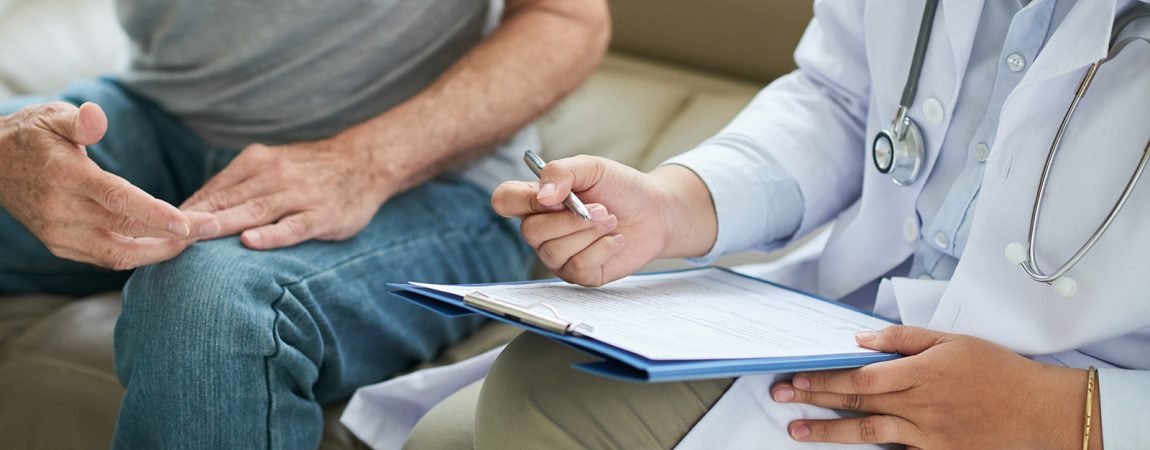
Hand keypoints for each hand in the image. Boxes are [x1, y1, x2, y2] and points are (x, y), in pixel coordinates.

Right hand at [0, 102, 217, 269]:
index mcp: (65, 177)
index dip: (156, 214)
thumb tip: (98, 118)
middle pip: (127, 230)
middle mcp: (61, 211)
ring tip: (194, 241)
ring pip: (119, 254)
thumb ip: (79, 119)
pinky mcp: (61, 246)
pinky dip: (139, 254)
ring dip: (159, 251)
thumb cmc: (31, 136)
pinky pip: (107, 258)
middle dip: (173, 235)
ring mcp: (59, 234)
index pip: (118, 199)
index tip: (191, 223)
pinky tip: (165, 244)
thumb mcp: (51, 116)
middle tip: (212, 228)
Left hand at [181, 139, 387, 249]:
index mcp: (258, 162)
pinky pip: (293, 226)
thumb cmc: (313, 171)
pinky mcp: (322, 215)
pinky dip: (272, 234)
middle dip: (194, 219)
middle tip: (162, 235)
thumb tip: (194, 210)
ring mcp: (299, 196)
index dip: (186, 210)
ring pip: (254, 211)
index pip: (214, 189)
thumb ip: (239, 185)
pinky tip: (251, 242)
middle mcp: (275, 175)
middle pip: (227, 200)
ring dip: (223, 224)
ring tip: (195, 237)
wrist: (365, 162)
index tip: (157, 228)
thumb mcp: (274, 166)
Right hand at [491, 155, 713, 285]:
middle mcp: (542, 229)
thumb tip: (543, 196)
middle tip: (601, 209)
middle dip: (571, 220)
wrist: (654, 212)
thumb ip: (562, 172)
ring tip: (610, 221)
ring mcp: (558, 255)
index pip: (504, 201)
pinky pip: (578, 268)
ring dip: (590, 233)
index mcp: (537, 199)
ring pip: (554, 252)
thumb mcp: (592, 167)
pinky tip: (614, 240)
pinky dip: (602, 250)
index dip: (522, 200)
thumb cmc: (620, 188)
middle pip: (530, 232)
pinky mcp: (578, 274)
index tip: (555, 196)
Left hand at [770, 326, 1093, 448]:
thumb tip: (863, 340)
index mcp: (920, 373)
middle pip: (856, 402)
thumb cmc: (999, 373)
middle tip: (781, 396)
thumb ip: (905, 340)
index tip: (798, 375)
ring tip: (797, 429)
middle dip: (814, 398)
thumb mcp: (953, 341)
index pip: (860, 376)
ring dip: (828, 431)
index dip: (825, 377)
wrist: (1039, 413)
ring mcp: (926, 434)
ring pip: (867, 432)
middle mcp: (918, 405)